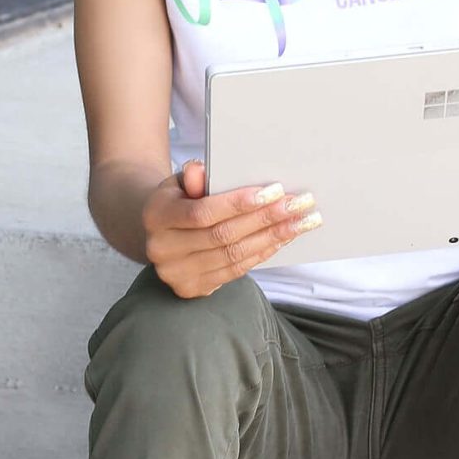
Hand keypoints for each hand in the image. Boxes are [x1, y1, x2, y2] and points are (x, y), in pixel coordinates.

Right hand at [143, 161, 321, 297]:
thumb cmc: (180, 200)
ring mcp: (176, 273)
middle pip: (223, 236)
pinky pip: (235, 270)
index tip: (274, 191)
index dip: (239, 204)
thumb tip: (201, 169)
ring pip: (234, 255)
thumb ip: (193, 177)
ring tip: (302, 221)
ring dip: (274, 237)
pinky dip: (263, 253)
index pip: (202, 213)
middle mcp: (161, 249)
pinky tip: (283, 238)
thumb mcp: (180, 183)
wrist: (160, 233)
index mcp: (155, 216)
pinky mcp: (192, 289)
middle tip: (300, 204)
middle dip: (266, 218)